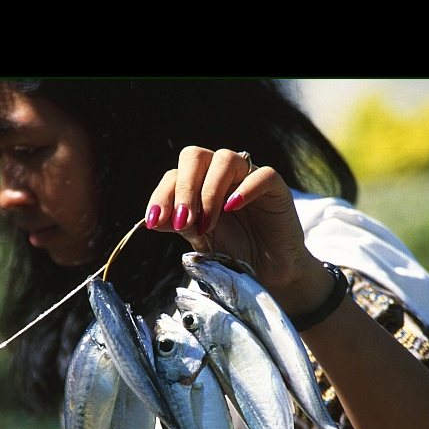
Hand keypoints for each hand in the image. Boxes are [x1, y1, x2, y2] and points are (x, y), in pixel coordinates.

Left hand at [145, 146, 325, 313]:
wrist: (267, 271)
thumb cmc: (233, 251)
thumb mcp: (199, 240)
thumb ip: (179, 225)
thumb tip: (152, 218)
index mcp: (199, 183)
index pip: (174, 175)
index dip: (162, 195)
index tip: (154, 220)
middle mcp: (220, 174)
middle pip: (195, 156)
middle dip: (184, 188)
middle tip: (181, 220)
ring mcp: (247, 176)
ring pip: (225, 159)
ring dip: (209, 192)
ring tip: (206, 224)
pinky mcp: (275, 187)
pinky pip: (262, 174)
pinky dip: (246, 188)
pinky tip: (232, 207)